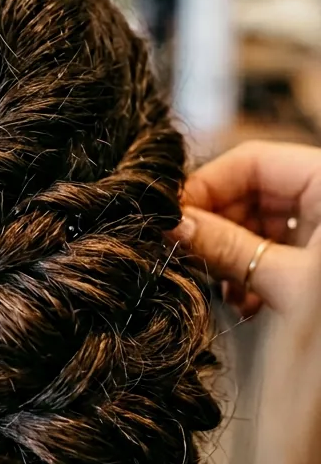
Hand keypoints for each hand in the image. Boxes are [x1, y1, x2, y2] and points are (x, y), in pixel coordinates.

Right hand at [177, 141, 320, 314]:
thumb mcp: (290, 282)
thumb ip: (229, 249)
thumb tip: (173, 227)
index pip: (252, 160)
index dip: (206, 187)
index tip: (172, 218)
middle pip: (253, 193)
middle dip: (218, 230)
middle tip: (187, 257)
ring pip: (262, 224)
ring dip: (234, 259)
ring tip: (226, 292)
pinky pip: (281, 249)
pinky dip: (257, 272)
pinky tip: (247, 303)